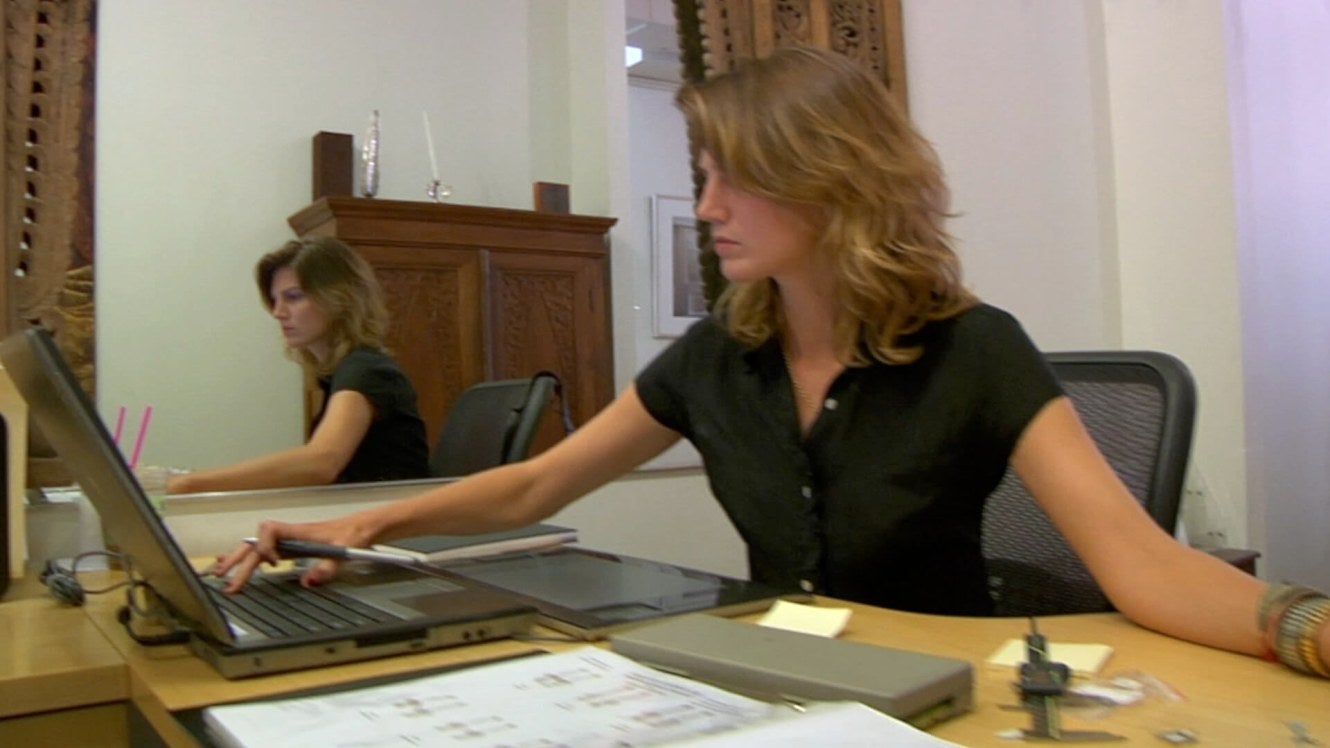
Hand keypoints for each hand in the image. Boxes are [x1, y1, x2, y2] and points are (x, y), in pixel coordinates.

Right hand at [210, 518, 351, 591]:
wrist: (364, 526)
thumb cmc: (354, 533)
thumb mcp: (345, 550)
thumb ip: (328, 566)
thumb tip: (308, 581)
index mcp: (299, 531)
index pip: (269, 530)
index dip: (266, 546)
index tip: (272, 563)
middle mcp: (289, 535)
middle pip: (256, 542)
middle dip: (238, 560)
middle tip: (224, 580)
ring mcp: (288, 541)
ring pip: (256, 547)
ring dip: (238, 560)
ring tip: (220, 574)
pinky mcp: (291, 549)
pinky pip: (264, 552)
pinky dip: (248, 558)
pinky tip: (236, 565)